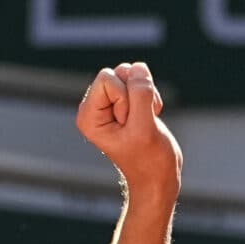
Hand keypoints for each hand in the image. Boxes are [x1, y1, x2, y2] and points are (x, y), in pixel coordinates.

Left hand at [76, 62, 181, 198]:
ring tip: (145, 119)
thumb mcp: (144, 127)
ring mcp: (109, 104)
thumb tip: (138, 67)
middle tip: (136, 122)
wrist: (157, 176)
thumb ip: (140, 94)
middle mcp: (94, 108)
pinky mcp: (124, 102)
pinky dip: (151, 96)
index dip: (124, 96)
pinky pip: (141, 81)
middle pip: (118, 72)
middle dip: (136, 93)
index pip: (106, 78)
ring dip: (146, 94)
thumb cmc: (148, 159)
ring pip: (131, 74)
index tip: (128, 122)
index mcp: (88, 116)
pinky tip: (148, 117)